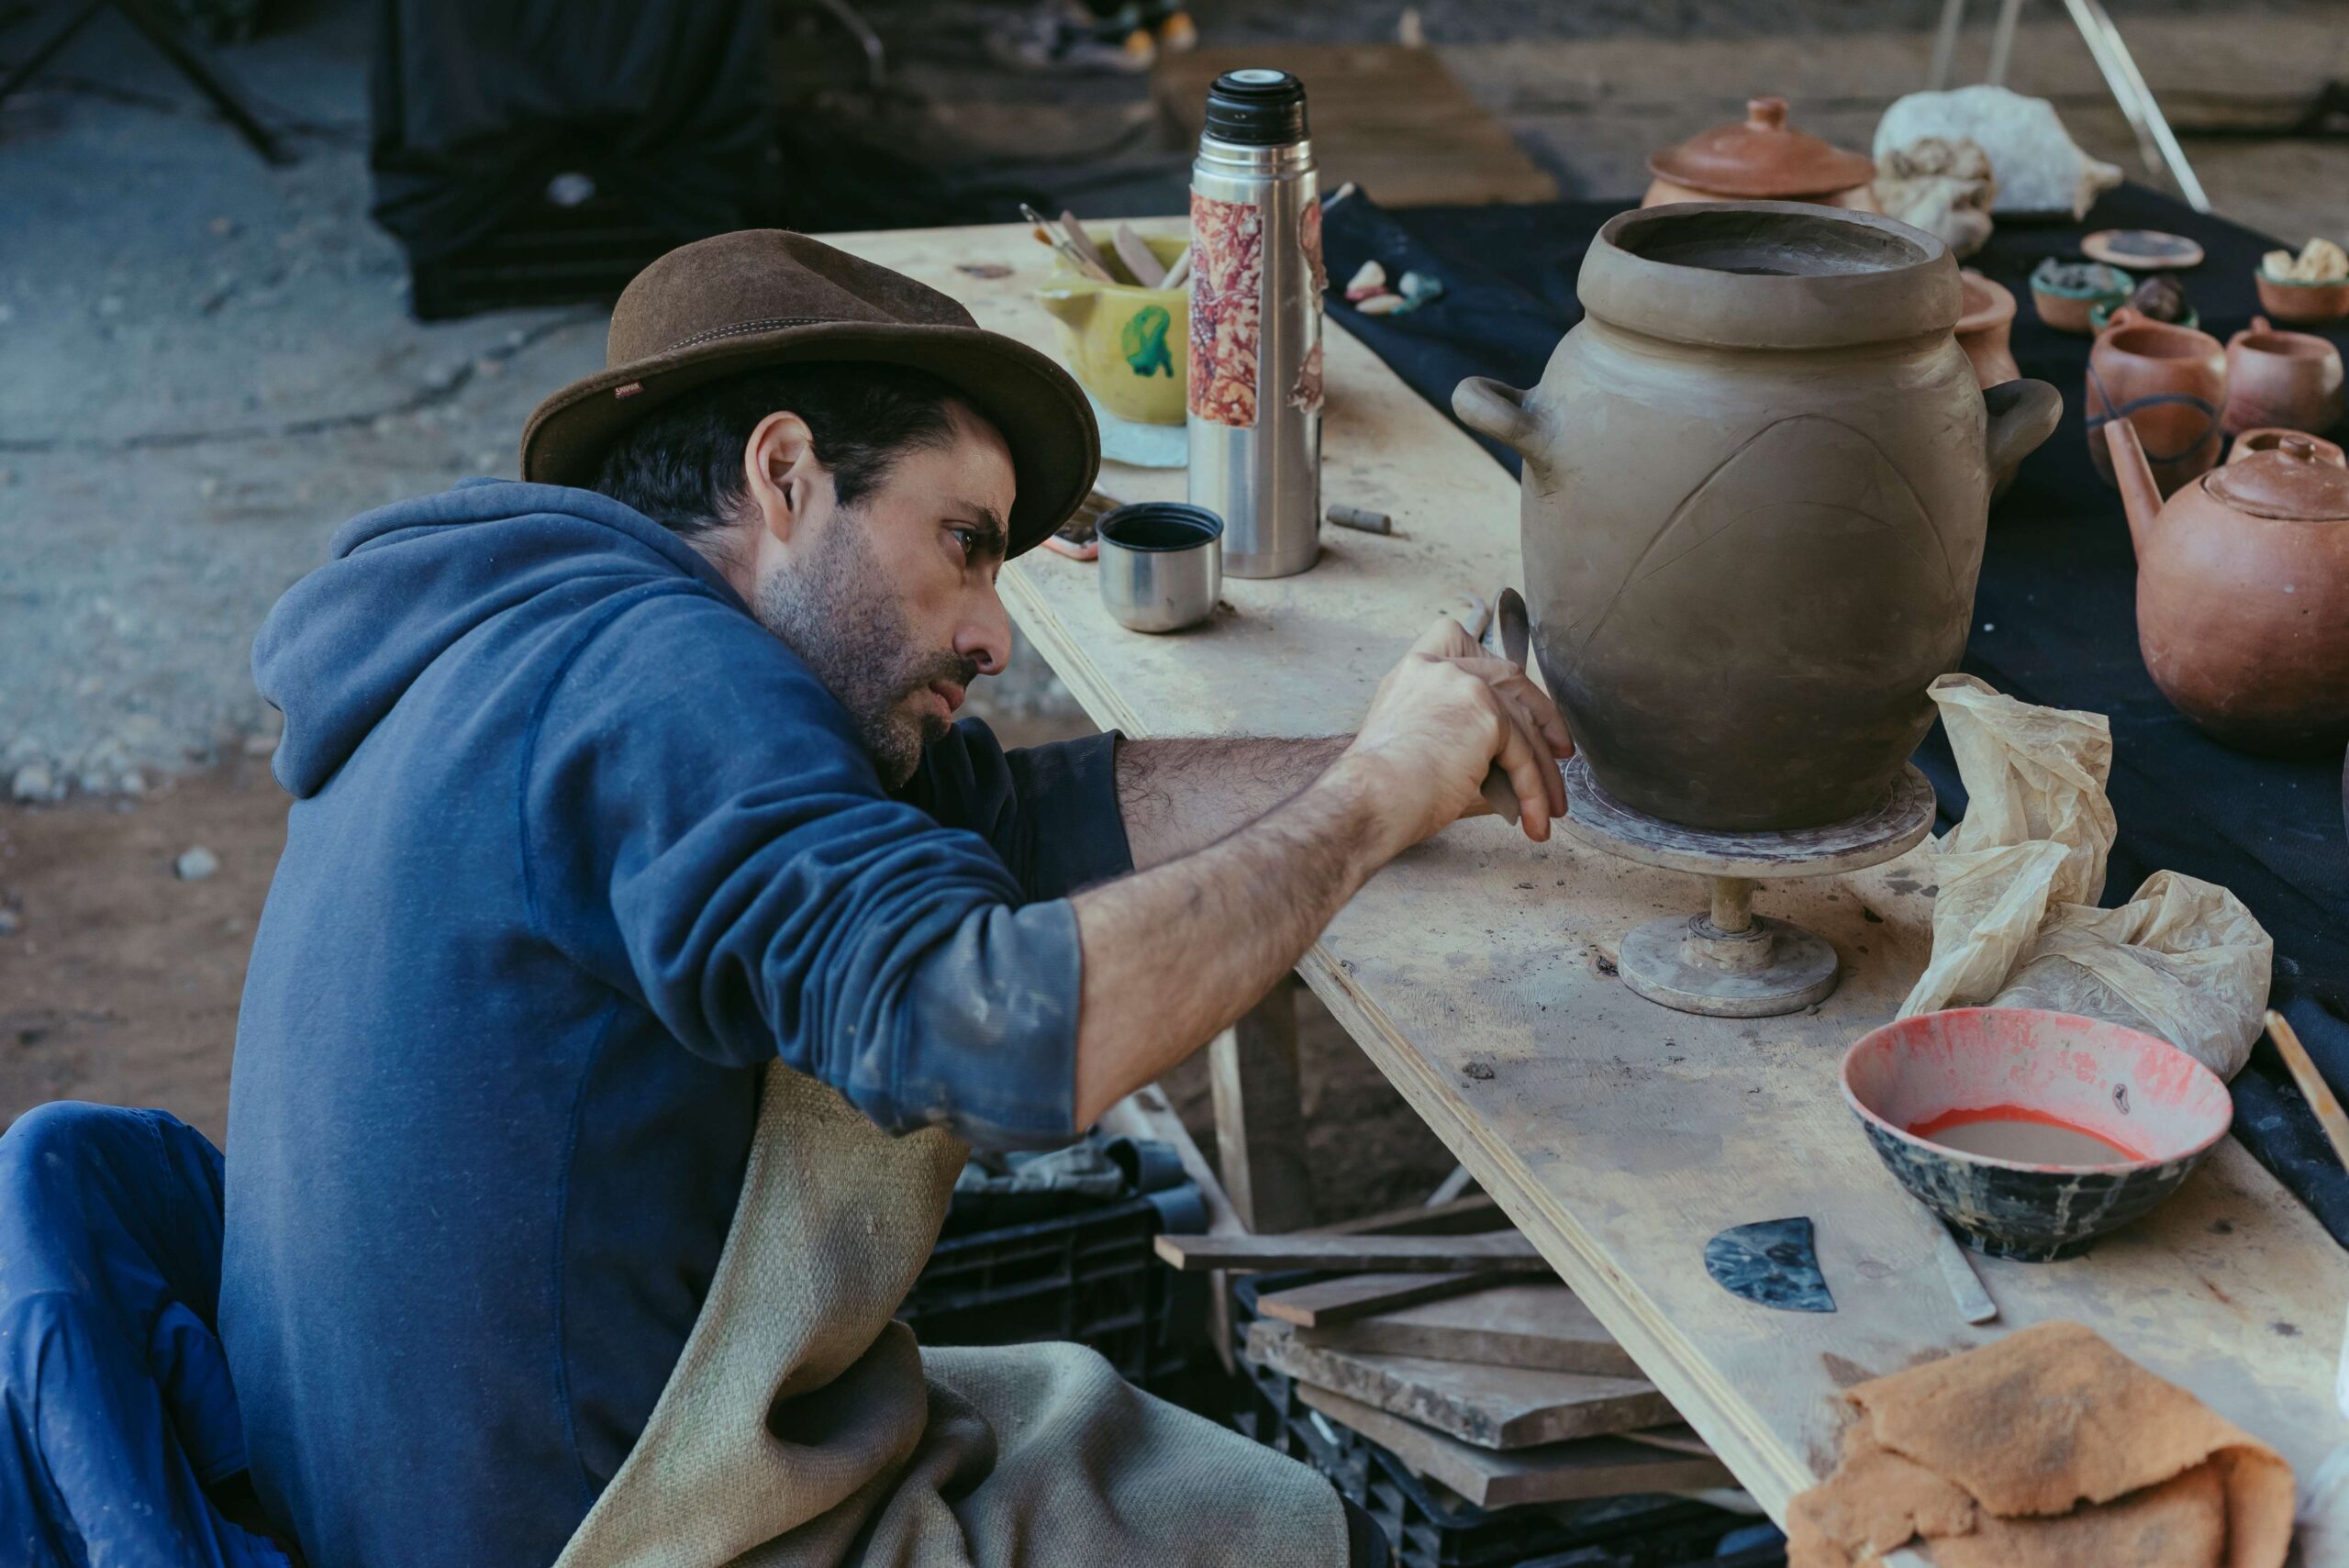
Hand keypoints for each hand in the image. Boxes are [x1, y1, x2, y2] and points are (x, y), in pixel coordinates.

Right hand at [1331, 615, 1573, 859]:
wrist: (1370, 802)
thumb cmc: (1384, 791)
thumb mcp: (1423, 745)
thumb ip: (1465, 737)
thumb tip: (1516, 768)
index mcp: (1414, 669)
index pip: (1459, 640)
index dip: (1495, 666)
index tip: (1517, 697)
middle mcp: (1439, 668)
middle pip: (1508, 677)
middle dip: (1541, 716)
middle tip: (1559, 751)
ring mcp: (1464, 686)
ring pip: (1522, 722)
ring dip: (1542, 769)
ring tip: (1550, 807)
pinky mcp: (1486, 715)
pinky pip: (1524, 754)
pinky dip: (1534, 790)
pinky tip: (1534, 819)